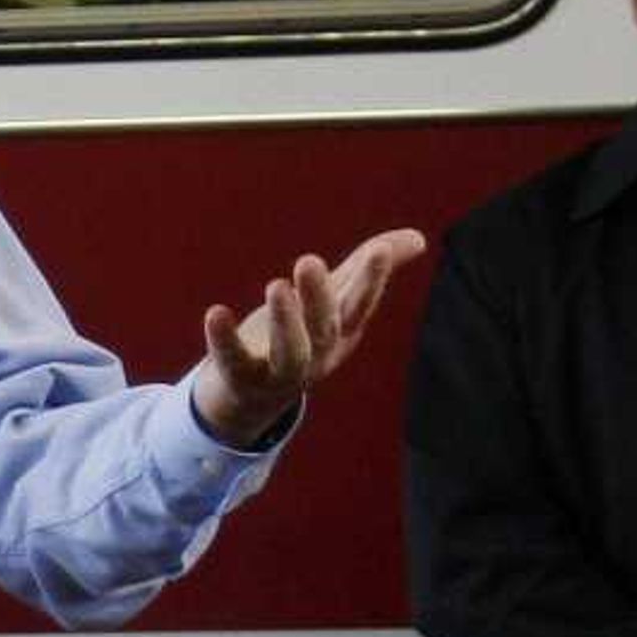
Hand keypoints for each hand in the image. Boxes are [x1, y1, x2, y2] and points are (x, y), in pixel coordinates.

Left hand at [189, 228, 428, 447]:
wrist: (251, 398)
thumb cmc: (299, 338)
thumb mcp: (335, 303)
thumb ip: (368, 269)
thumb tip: (420, 238)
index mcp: (340, 332)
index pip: (360, 305)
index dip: (372, 280)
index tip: (379, 249)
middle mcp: (316, 355)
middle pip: (324, 328)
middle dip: (320, 296)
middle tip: (308, 260)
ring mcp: (280, 373)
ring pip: (290, 352)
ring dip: (285, 320)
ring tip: (276, 285)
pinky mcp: (242, 380)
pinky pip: (234, 362)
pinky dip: (224, 340)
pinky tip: (216, 312)